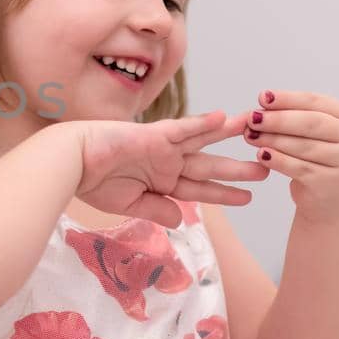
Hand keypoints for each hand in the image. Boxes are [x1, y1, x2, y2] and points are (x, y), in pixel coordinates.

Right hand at [76, 111, 269, 226]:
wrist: (70, 162)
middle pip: (209, 166)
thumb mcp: (128, 205)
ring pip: (203, 142)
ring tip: (254, 130)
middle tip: (267, 167)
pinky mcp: (154, 134)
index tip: (248, 197)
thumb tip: (182, 220)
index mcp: (161, 182)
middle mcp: (167, 163)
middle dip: (237, 168)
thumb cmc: (92, 183)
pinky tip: (223, 118)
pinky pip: (183, 127)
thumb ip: (156, 210)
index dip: (224, 193)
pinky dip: (202, 123)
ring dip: (228, 137)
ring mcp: (162, 147)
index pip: (200, 189)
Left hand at [242, 90, 338, 220]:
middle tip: (252, 118)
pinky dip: (279, 160)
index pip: (314, 101)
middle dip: (278, 119)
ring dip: (273, 139)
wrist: (326, 198)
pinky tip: (261, 155)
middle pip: (311, 123)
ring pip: (304, 146)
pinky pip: (300, 168)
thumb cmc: (311, 158)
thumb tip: (260, 106)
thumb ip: (288, 117)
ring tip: (250, 136)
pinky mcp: (332, 182)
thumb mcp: (305, 133)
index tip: (262, 97)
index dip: (287, 98)